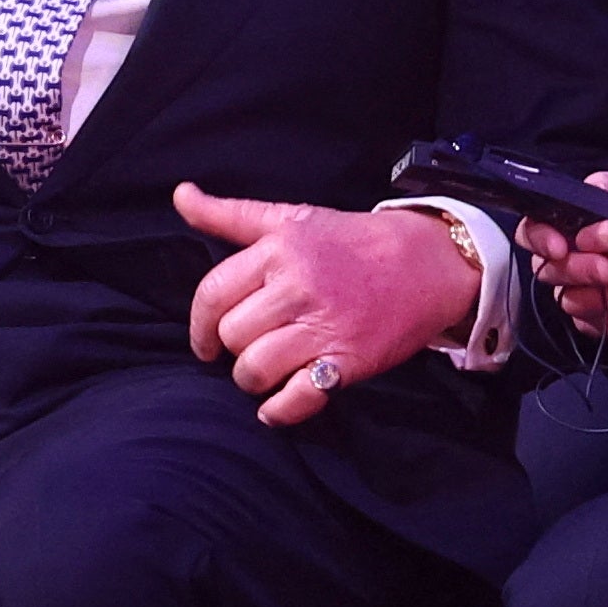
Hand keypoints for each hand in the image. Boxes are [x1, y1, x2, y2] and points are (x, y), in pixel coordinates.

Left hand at [178, 183, 479, 426]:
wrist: (427, 263)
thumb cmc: (351, 242)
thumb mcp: (292, 218)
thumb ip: (230, 215)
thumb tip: (180, 195)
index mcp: (279, 249)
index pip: (213, 294)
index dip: (200, 325)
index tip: (206, 342)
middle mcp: (298, 287)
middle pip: (232, 336)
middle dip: (234, 350)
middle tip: (252, 347)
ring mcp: (324, 326)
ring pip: (255, 370)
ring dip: (254, 380)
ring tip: (269, 371)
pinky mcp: (348, 362)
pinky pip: (294, 400)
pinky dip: (279, 411)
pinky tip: (281, 402)